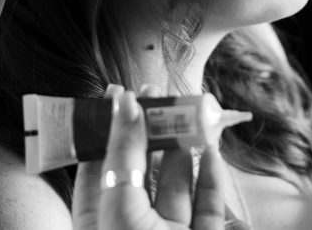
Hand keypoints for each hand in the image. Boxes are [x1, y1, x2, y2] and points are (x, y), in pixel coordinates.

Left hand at [73, 86, 239, 229]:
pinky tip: (213, 153)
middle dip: (152, 133)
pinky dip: (213, 179)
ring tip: (190, 116)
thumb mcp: (119, 206)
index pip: (98, 169)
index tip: (119, 96)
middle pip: (142, 171)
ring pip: (177, 185)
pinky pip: (208, 206)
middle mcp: (133, 226)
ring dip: (184, 150)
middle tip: (160, 95)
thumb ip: (124, 156)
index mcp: (100, 223)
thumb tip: (127, 106)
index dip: (108, 131)